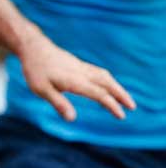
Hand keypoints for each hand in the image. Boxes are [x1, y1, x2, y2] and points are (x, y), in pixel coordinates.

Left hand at [17, 35, 133, 121]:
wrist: (34, 48)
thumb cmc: (35, 71)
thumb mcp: (42, 90)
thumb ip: (58, 103)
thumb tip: (72, 119)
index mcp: (75, 80)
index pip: (99, 94)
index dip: (111, 105)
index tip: (121, 116)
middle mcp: (82, 72)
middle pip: (108, 84)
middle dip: (121, 95)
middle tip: (132, 107)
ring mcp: (82, 67)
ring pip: (105, 77)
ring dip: (117, 87)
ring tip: (124, 98)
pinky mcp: (79, 64)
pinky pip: (99, 72)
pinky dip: (108, 80)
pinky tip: (109, 85)